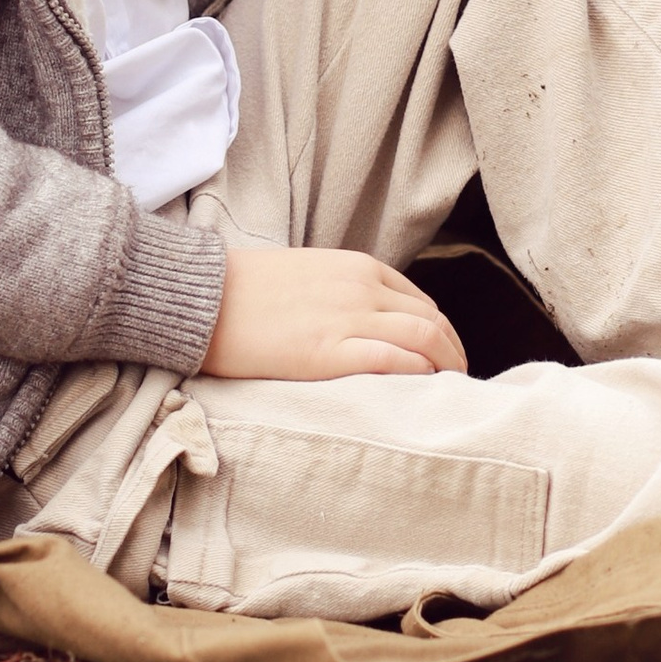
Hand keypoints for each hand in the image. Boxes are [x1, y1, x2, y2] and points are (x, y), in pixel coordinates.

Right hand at [202, 242, 468, 381]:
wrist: (204, 297)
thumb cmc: (245, 290)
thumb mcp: (308, 275)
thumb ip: (342, 292)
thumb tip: (363, 322)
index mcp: (358, 268)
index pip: (421, 301)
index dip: (439, 332)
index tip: (443, 356)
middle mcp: (363, 288)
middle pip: (432, 321)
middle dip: (452, 352)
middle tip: (456, 381)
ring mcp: (349, 318)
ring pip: (425, 339)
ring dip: (446, 366)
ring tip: (448, 393)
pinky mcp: (330, 351)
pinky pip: (395, 361)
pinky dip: (419, 375)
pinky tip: (423, 392)